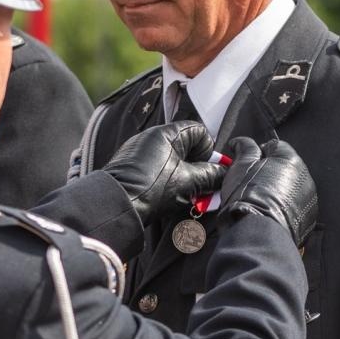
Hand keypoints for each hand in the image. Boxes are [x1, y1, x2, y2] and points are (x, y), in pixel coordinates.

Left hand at [100, 121, 227, 225]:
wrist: (115, 206)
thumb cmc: (152, 189)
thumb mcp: (189, 183)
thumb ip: (210, 175)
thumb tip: (224, 173)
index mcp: (166, 133)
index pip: (199, 132)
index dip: (208, 151)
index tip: (206, 170)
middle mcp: (151, 137)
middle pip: (185, 146)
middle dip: (196, 167)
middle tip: (198, 186)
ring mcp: (138, 151)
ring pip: (171, 159)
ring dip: (182, 176)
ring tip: (182, 194)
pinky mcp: (130, 166)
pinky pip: (156, 168)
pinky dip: (165, 179)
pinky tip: (165, 195)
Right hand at [218, 137, 318, 245]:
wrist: (259, 232)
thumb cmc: (248, 196)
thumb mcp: (240, 166)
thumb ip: (244, 148)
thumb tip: (241, 142)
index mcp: (289, 158)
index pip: (274, 146)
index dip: (257, 154)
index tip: (246, 165)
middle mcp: (304, 175)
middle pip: (284, 167)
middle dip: (269, 172)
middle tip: (251, 185)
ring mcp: (309, 197)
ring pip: (290, 187)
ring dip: (278, 190)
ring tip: (261, 201)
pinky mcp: (309, 217)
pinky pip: (296, 205)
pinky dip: (285, 206)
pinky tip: (270, 213)